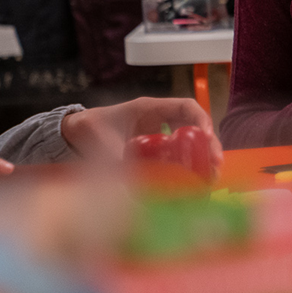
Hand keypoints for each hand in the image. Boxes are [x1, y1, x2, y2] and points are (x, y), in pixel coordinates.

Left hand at [60, 97, 220, 167]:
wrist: (75, 132)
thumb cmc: (91, 128)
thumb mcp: (104, 142)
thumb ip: (115, 160)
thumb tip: (130, 186)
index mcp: (151, 108)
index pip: (187, 106)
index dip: (201, 119)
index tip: (207, 138)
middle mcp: (160, 119)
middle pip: (195, 126)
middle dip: (209, 144)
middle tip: (216, 164)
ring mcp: (160, 133)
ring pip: (190, 141)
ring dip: (202, 157)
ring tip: (211, 177)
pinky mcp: (156, 148)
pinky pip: (177, 153)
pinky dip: (188, 165)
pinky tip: (194, 182)